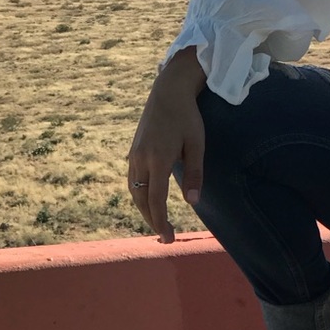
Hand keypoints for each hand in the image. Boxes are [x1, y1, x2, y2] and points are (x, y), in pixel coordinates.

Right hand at [127, 47, 206, 243]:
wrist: (168, 92)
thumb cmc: (187, 117)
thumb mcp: (197, 143)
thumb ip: (195, 173)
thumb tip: (193, 202)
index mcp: (158, 159)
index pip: (156, 200)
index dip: (161, 221)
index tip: (169, 238)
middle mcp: (141, 159)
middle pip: (142, 199)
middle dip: (152, 220)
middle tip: (165, 237)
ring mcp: (134, 155)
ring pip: (134, 191)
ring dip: (144, 209)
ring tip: (157, 222)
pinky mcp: (133, 150)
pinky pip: (132, 180)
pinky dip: (139, 195)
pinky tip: (149, 200)